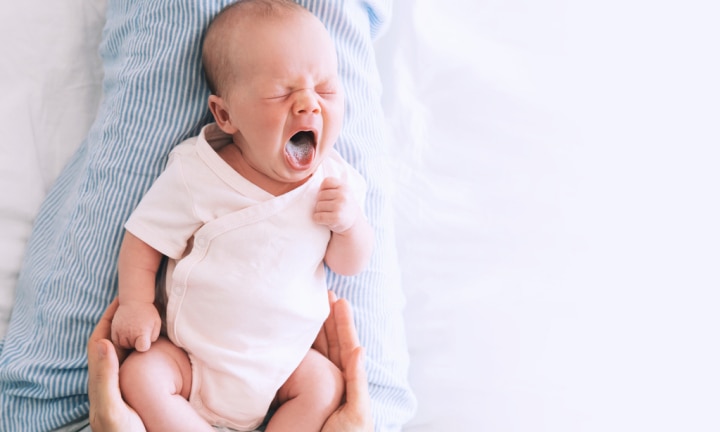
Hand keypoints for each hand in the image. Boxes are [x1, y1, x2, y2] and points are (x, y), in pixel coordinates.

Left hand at [87, 298, 146, 431]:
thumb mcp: (112, 407)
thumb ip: (106, 376)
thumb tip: (105, 341)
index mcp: (101, 380)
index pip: (100, 340)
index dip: (108, 317)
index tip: (121, 297)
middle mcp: (110, 381)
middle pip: (114, 342)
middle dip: (123, 321)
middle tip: (140, 302)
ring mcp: (122, 388)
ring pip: (127, 353)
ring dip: (135, 334)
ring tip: (151, 317)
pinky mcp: (135, 394)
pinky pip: (138, 365)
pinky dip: (146, 350)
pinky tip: (159, 348)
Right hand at [111, 300, 160, 351]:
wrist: (135, 300)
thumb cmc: (148, 313)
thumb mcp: (156, 323)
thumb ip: (153, 336)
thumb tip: (147, 346)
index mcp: (142, 332)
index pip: (143, 347)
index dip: (144, 347)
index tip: (145, 342)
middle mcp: (130, 333)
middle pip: (134, 347)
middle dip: (137, 343)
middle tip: (140, 332)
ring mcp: (121, 331)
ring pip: (124, 345)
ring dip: (129, 341)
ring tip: (134, 331)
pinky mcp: (114, 329)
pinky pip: (117, 341)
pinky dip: (121, 339)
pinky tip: (127, 332)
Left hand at [314, 177, 360, 233]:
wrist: (353, 222)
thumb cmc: (342, 205)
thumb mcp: (342, 192)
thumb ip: (331, 187)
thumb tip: (311, 189)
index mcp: (344, 187)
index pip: (326, 182)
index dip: (323, 189)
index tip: (328, 196)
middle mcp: (343, 196)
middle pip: (320, 195)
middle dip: (321, 202)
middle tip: (328, 207)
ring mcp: (340, 207)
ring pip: (318, 206)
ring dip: (319, 211)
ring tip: (327, 213)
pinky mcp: (336, 218)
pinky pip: (318, 216)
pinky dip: (318, 219)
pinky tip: (324, 220)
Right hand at [314, 292, 373, 430]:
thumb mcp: (357, 410)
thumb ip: (357, 379)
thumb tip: (358, 347)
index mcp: (349, 380)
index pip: (346, 344)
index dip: (342, 321)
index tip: (337, 299)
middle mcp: (335, 379)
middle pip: (330, 342)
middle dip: (326, 318)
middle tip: (320, 293)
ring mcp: (320, 384)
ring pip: (318, 350)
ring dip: (315, 327)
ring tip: (309, 305)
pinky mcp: (304, 392)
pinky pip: (304, 365)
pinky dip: (303, 348)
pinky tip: (298, 334)